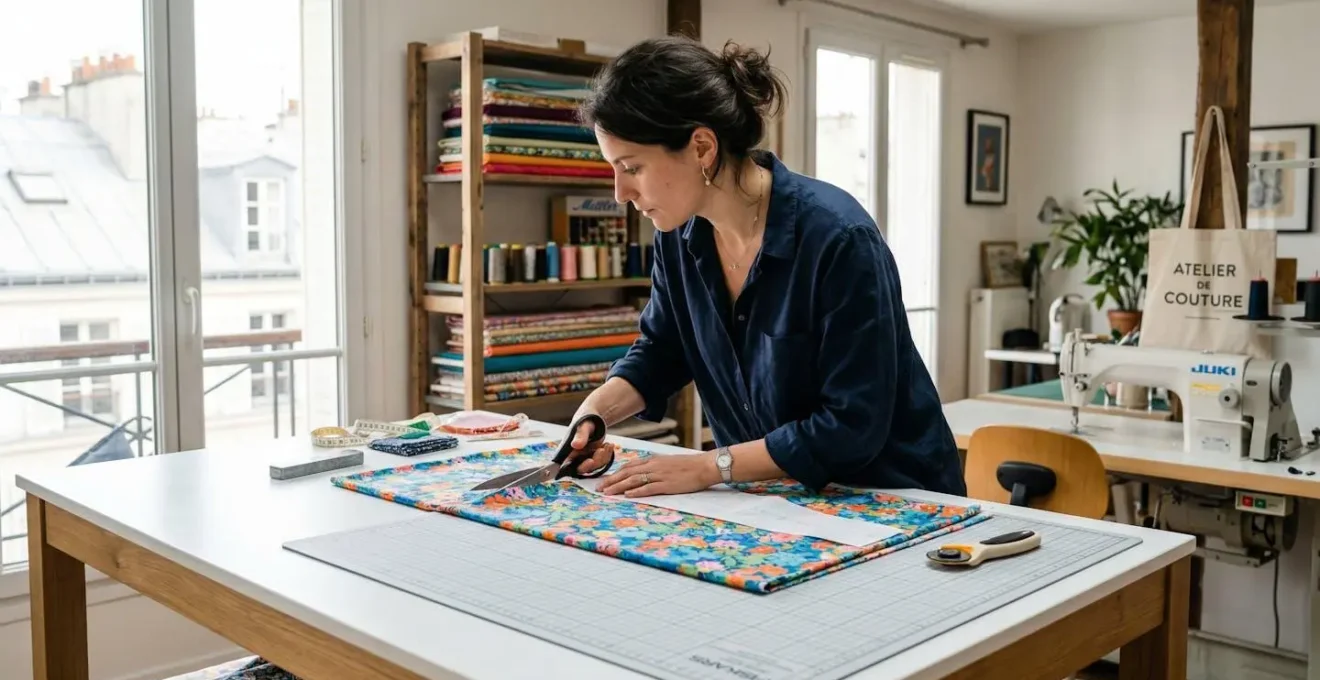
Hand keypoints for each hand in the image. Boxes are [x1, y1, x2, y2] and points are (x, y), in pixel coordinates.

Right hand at [564, 416, 615, 474]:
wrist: (593, 419)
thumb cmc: (584, 420)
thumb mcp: (582, 426)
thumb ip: (579, 436)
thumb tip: (575, 445)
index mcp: (567, 451)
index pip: (569, 466)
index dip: (580, 466)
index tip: (590, 461)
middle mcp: (575, 457)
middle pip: (584, 469)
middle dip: (595, 461)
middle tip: (601, 450)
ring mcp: (585, 458)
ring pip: (595, 466)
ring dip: (603, 457)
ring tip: (607, 444)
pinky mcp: (594, 458)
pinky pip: (602, 462)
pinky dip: (607, 454)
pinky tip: (609, 445)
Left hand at [598, 452, 719, 496]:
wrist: (704, 466)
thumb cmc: (688, 466)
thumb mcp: (668, 462)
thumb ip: (654, 466)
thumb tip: (642, 473)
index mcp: (653, 460)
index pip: (629, 466)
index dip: (615, 473)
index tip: (604, 480)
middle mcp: (653, 466)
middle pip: (627, 473)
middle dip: (611, 481)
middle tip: (598, 488)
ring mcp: (660, 475)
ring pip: (634, 480)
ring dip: (619, 486)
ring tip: (607, 493)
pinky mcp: (667, 485)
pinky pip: (649, 488)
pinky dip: (637, 491)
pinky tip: (627, 495)